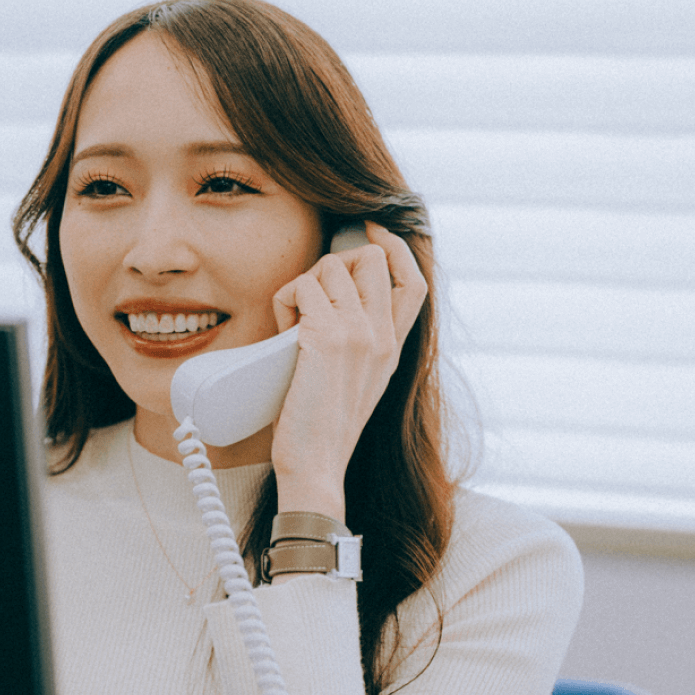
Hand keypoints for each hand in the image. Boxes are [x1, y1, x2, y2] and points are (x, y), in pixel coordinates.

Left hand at [267, 220, 428, 523]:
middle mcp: (383, 337)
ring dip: (302, 285)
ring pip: (331, 265)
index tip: (374, 228)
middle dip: (334, 262)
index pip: (413, 280)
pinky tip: (281, 333)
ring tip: (292, 324)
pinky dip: (284, 303)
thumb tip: (331, 298)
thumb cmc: (321, 429)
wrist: (315, 466)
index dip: (396, 247)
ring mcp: (359, 335)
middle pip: (371, 257)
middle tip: (310, 295)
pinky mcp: (328, 338)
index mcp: (393, 348)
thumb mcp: (354, 381)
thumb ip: (357, 342)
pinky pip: (301, 287)